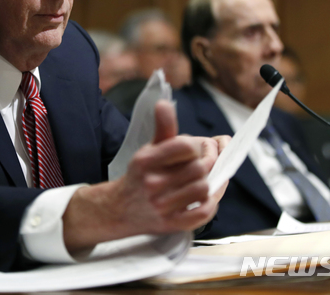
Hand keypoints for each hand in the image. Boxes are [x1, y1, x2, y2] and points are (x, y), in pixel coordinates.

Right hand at [63, 100, 223, 250]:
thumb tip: (164, 103)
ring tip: (205, 178)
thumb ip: (163, 127)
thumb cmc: (140, 175)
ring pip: (203, 189)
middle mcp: (152, 183)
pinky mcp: (171, 224)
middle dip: (209, 162)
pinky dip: (210, 203)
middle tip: (208, 160)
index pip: (185, 146)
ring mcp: (161, 206)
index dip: (198, 145)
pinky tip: (205, 196)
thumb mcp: (148, 148)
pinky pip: (202, 214)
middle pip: (198, 168)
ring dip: (210, 183)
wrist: (119, 209)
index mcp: (146, 160)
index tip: (198, 147)